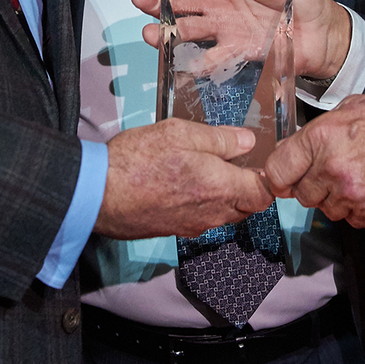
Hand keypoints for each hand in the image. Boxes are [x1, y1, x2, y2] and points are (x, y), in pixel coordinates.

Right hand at [95, 119, 274, 239]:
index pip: (264, 195)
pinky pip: (202, 219)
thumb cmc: (137, 160)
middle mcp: (212, 214)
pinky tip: (186, 184)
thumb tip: (248, 141)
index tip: (259, 161)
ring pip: (225, 214)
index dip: (267, 178)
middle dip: (248, 187)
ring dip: (226, 196)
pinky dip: (204, 203)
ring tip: (209, 169)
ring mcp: (193, 225)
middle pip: (247, 207)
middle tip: (236, 161)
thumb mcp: (180, 133)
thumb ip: (219, 138)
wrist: (97, 194)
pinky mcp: (175, 230)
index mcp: (220, 187)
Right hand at [130, 0, 352, 78]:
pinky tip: (179, 60)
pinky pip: (212, 60)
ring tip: (151, 33)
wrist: (325, 32)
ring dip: (167, 32)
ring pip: (189, 32)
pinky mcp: (237, 56)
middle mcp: (220, 8)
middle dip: (157, 1)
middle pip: (181, 4)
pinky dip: (195, 62)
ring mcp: (226, 33)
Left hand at [262, 91, 364, 226]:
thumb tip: (295, 150)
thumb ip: (317, 133)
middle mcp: (333, 170)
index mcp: (322, 139)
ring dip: (334, 198)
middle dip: (311, 185)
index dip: (279, 175)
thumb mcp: (350, 108)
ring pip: (326, 210)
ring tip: (358, 176)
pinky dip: (357, 208)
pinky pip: (350, 220)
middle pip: (301, 195)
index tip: (285, 176)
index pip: (277, 171)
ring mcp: (353, 196)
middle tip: (330, 171)